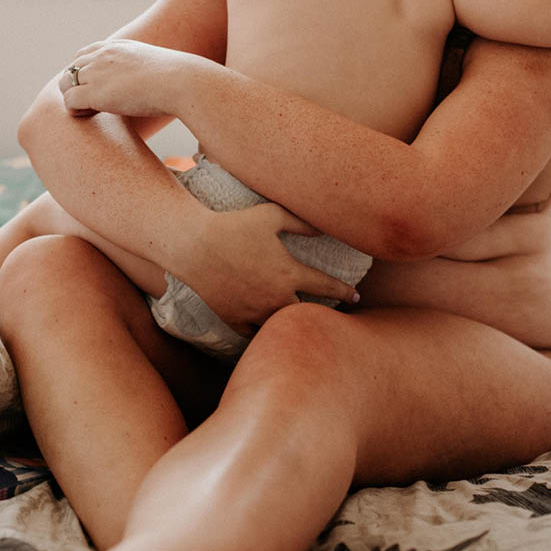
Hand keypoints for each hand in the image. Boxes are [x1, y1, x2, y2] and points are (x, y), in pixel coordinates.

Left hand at [59, 40, 191, 116]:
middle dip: (78, 87)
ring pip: (65, 84)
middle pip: (72, 69)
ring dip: (74, 98)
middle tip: (95, 104)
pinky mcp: (94, 92)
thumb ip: (147, 70)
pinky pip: (69, 101)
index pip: (85, 55)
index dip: (86, 73)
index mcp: (116, 47)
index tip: (98, 89)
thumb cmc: (178, 80)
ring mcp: (96, 72)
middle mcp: (102, 55)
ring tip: (93, 111)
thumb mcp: (159, 66)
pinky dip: (76, 110)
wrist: (181, 82)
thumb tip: (157, 82)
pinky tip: (93, 115)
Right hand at [174, 203, 358, 337]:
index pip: (327, 287)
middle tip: (331, 313)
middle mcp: (276, 297)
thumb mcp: (272, 216)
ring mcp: (255, 312)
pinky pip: (256, 334)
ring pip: (282, 327)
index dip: (345, 292)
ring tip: (301, 323)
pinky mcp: (235, 320)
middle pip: (308, 313)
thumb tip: (326, 227)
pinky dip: (264, 332)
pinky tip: (269, 329)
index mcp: (289, 273)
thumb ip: (302, 223)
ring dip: (293, 324)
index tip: (356, 296)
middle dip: (321, 313)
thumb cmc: (234, 226)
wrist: (193, 246)